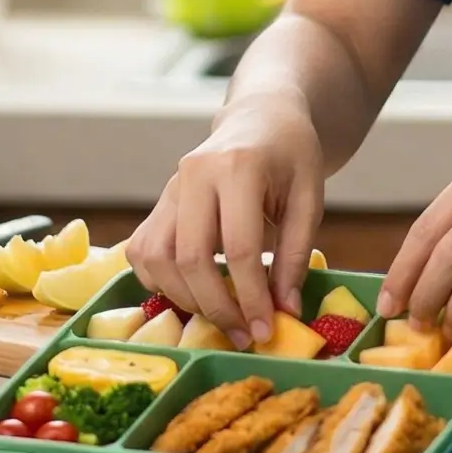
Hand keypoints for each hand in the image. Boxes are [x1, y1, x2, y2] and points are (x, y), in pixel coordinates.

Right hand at [123, 94, 324, 346]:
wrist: (260, 117)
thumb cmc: (291, 157)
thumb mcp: (310, 198)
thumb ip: (296, 254)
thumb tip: (284, 309)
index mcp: (238, 168)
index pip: (239, 248)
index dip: (251, 297)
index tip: (266, 330)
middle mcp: (193, 174)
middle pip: (190, 258)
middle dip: (216, 307)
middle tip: (243, 334)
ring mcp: (169, 187)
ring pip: (156, 257)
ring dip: (184, 298)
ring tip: (220, 316)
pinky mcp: (158, 201)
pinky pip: (142, 251)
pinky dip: (159, 280)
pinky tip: (191, 292)